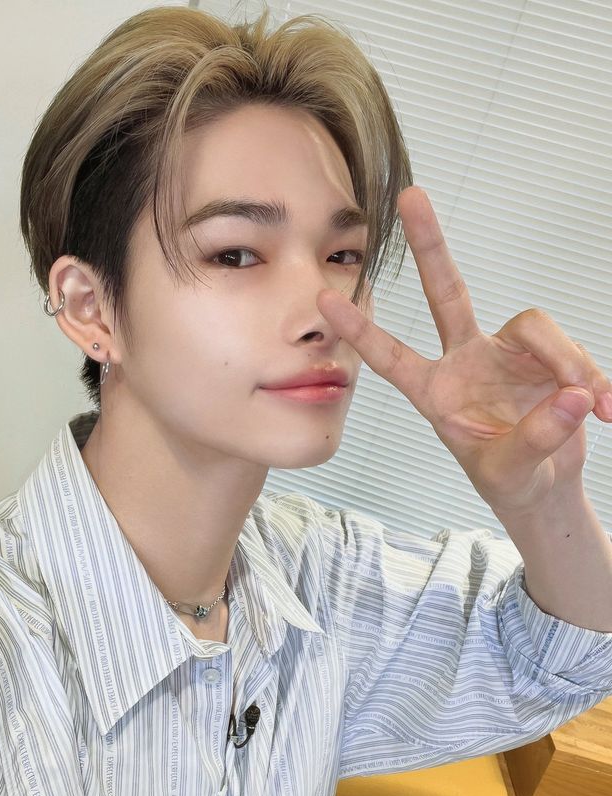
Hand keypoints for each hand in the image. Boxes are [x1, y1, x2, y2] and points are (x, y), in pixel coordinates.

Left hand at [317, 186, 611, 516]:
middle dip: (431, 247)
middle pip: (447, 293)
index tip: (325, 300)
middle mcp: (466, 361)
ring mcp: (506, 354)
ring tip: (594, 408)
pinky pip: (573, 350)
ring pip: (536, 327)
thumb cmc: (511, 481)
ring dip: (569, 363)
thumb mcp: (511, 472)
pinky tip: (608, 409)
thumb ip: (536, 437)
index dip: (362, 331)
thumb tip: (573, 396)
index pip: (392, 357)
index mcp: (437, 393)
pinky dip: (595, 379)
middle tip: (412, 196)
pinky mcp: (547, 355)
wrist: (546, 486)